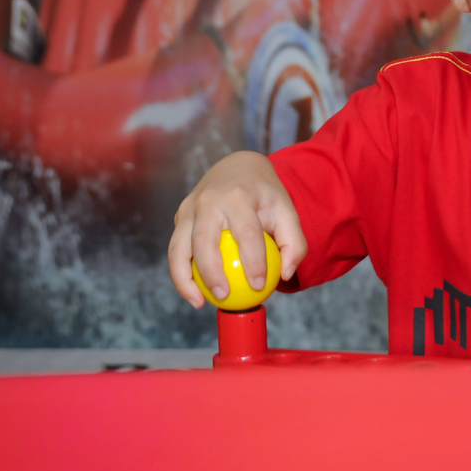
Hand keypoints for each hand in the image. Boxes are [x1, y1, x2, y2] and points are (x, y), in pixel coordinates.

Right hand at [167, 151, 306, 307]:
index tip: (258, 286)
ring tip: (198, 303)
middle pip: (204, 240)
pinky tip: (193, 294)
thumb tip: (285, 275)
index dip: (253, 262)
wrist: (238, 166)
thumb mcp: (287, 211)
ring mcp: (189, 207)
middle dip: (211, 272)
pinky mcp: (180, 216)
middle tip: (224, 297)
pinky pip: (176, 249)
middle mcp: (208, 200)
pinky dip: (181, 273)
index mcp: (238, 195)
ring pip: (179, 247)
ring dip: (184, 278)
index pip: (246, 233)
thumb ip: (294, 244)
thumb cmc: (264, 196)